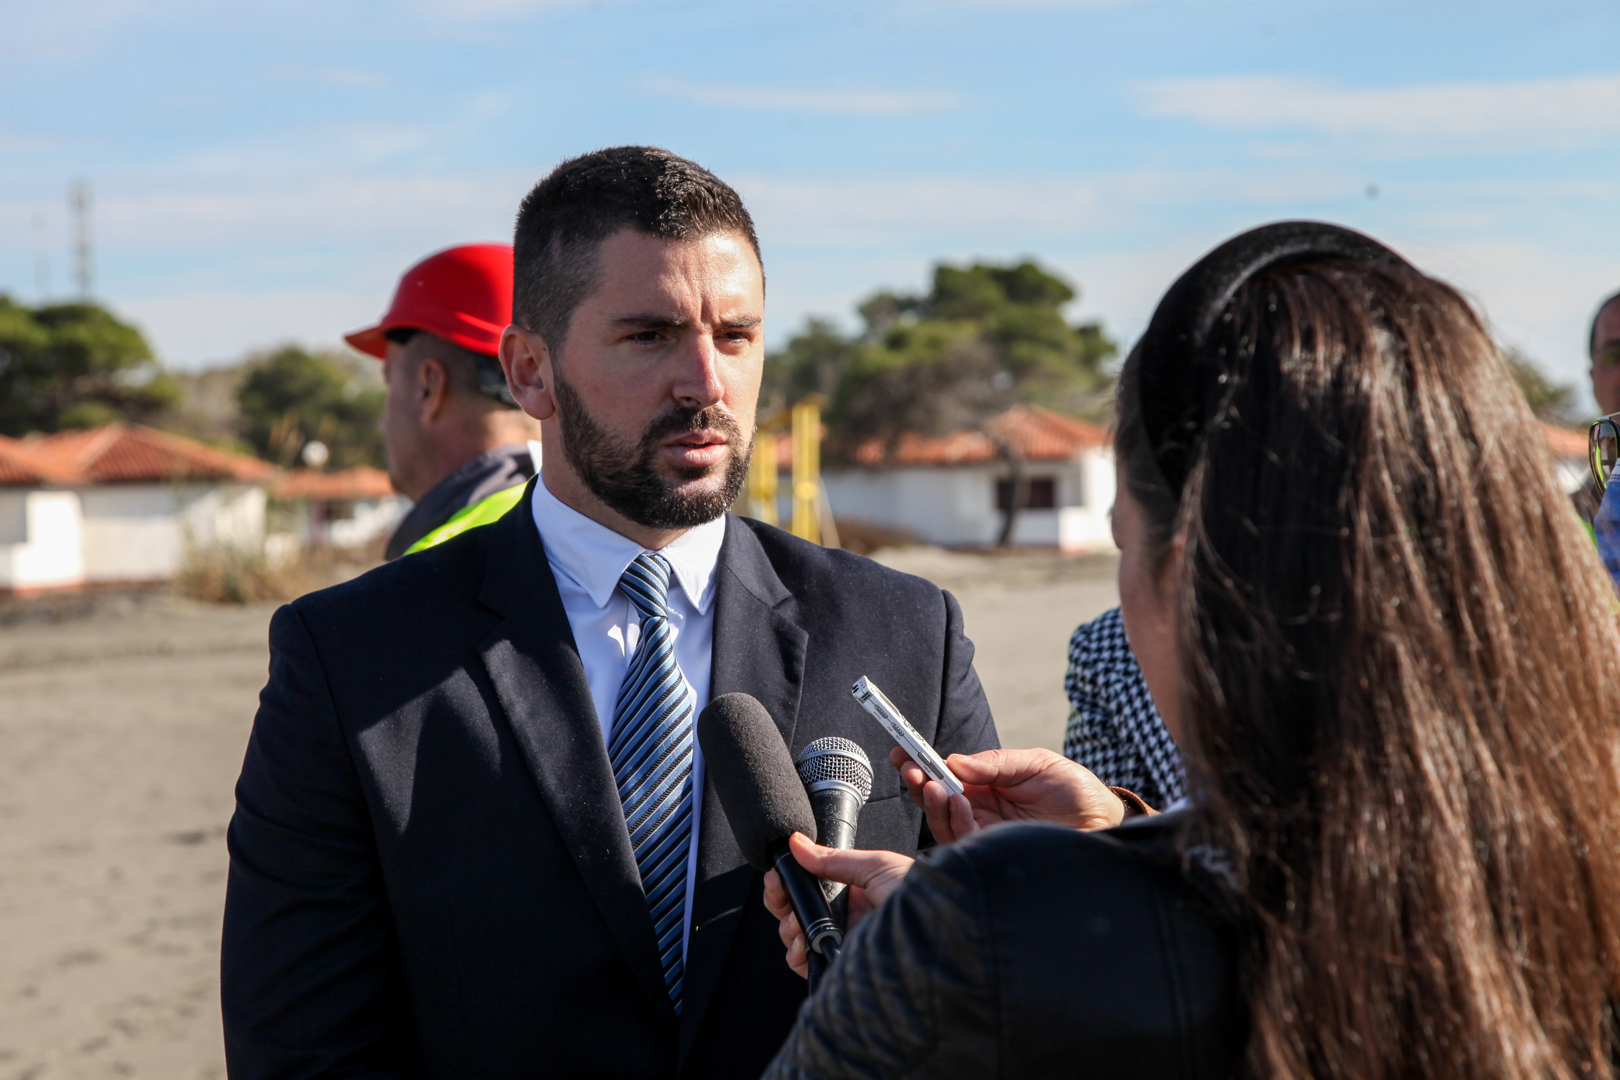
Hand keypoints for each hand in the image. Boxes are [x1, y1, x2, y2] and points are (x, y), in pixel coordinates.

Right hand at [762, 832, 913, 979]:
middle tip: (778, 892)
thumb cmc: (918, 895)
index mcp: (855, 893)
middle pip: (799, 912)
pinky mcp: (843, 966)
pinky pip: (808, 963)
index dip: (790, 881)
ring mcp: (843, 943)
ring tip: (795, 921)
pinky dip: (797, 954)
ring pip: (799, 938)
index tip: (777, 873)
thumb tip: (797, 842)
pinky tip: (802, 943)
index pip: (811, 888)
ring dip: (788, 927)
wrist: (939, 927)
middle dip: (782, 902)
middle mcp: (847, 919)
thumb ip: (833, 858)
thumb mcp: (875, 865)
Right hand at [892, 746, 1124, 844]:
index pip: (945, 775)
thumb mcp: (1035, 763)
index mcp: (986, 786)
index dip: (921, 764)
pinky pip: (965, 839)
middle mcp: (980, 810)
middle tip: (909, 769)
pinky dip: (957, 820)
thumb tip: (953, 761)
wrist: (1104, 823)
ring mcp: (986, 833)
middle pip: (937, 800)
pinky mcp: (995, 852)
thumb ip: (995, 764)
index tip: (900, 752)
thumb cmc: (1073, 789)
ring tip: (932, 784)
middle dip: (918, 784)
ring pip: (944, 822)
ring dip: (934, 803)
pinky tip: (960, 803)